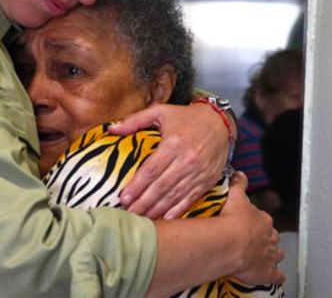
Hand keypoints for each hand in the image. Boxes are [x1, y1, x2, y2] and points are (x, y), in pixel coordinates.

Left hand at [109, 101, 230, 218]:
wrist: (219, 122)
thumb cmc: (186, 117)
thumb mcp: (160, 112)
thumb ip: (135, 120)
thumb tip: (112, 129)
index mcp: (173, 143)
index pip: (151, 170)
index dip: (137, 186)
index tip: (124, 198)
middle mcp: (187, 159)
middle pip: (161, 186)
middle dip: (143, 202)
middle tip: (129, 213)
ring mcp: (199, 172)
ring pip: (175, 195)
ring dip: (157, 209)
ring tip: (143, 218)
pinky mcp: (208, 180)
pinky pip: (191, 198)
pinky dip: (178, 210)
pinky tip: (166, 218)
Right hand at [220, 172, 285, 285]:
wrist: (232, 242)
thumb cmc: (233, 219)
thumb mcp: (235, 197)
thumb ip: (238, 185)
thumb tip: (240, 174)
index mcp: (263, 220)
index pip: (264, 220)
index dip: (259, 222)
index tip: (252, 223)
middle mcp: (269, 237)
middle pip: (273, 237)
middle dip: (269, 239)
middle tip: (259, 241)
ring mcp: (269, 255)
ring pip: (277, 255)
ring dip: (274, 256)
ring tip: (269, 257)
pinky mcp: (266, 272)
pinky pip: (275, 275)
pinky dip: (277, 276)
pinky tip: (279, 277)